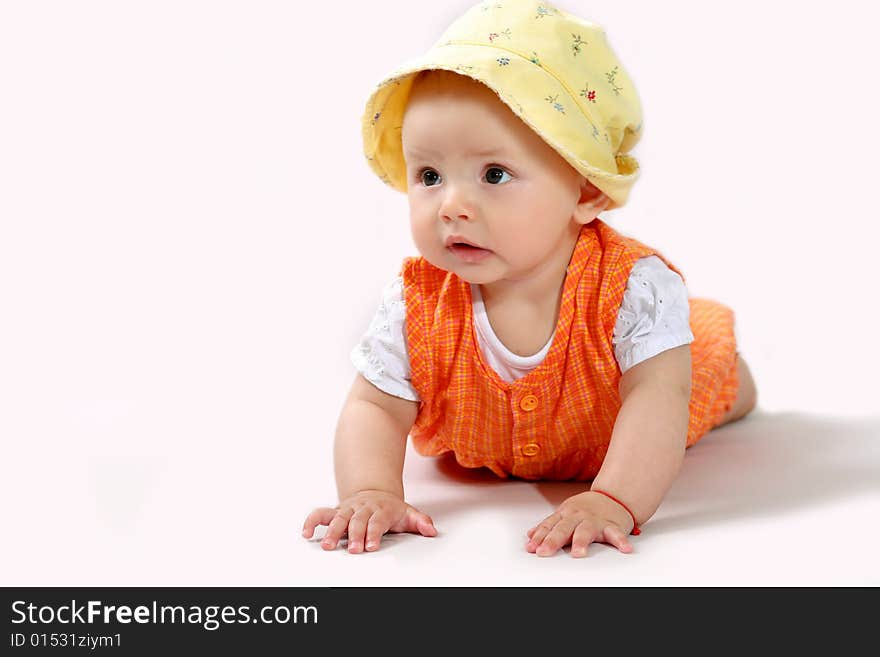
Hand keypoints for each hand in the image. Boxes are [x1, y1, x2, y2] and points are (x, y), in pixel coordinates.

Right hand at [302, 490, 436, 552]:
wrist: (375, 492)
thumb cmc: (390, 508)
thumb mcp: (408, 513)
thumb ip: (420, 521)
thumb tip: (431, 530)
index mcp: (381, 509)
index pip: (377, 521)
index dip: (373, 533)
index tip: (371, 546)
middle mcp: (362, 508)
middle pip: (357, 521)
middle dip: (354, 535)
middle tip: (353, 549)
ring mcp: (348, 509)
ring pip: (338, 518)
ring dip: (332, 531)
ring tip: (327, 545)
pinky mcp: (336, 511)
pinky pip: (320, 513)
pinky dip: (311, 521)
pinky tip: (306, 533)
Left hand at [526, 491, 633, 557]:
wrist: (612, 496)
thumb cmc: (586, 509)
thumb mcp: (564, 514)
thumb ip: (548, 526)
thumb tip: (530, 535)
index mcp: (565, 514)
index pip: (549, 526)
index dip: (539, 537)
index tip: (531, 548)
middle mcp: (578, 516)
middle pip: (564, 528)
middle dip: (553, 540)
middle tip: (544, 552)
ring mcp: (595, 520)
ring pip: (586, 531)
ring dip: (581, 541)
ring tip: (578, 553)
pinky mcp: (612, 525)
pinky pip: (616, 534)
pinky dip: (621, 541)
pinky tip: (624, 549)